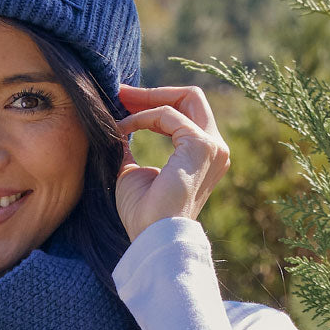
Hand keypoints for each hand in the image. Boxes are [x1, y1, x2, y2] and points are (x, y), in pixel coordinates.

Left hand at [114, 84, 230, 242]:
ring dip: (148, 98)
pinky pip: (168, 115)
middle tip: (121, 92)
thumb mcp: (131, 172)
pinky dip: (142, 118)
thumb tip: (115, 127)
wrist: (152, 237)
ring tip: (119, 103)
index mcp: (203, 156)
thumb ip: (129, 147)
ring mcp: (213, 147)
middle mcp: (215, 149)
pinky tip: (122, 129)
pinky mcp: (202, 146)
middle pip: (191, 98)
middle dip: (153, 91)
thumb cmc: (142, 214)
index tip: (122, 102)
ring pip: (185, 98)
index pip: (184, 113)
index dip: (153, 103)